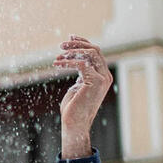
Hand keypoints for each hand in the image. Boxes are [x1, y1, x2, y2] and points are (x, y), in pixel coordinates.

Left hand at [54, 35, 112, 158]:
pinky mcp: (96, 82)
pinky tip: (57, 64)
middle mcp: (106, 75)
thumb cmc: (73, 108)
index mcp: (102, 75)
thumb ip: (81, 73)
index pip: (95, 53)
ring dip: (72, 51)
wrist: (74, 123)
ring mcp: (103, 79)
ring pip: (90, 54)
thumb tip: (75, 60)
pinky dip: (68, 61)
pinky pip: (82, 64)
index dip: (83, 43)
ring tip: (58, 55)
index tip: (70, 38)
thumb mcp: (77, 85)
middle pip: (95, 50)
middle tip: (61, 45)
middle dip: (77, 44)